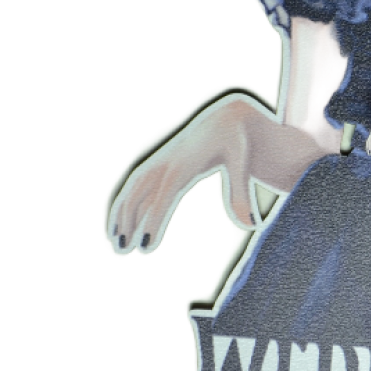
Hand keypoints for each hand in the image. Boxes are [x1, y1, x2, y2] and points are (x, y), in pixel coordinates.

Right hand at [106, 97, 256, 257]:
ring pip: (132, 192)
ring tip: (117, 246)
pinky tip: (120, 227)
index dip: (153, 219)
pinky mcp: (158, 166)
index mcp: (186, 163)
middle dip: (129, 221)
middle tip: (125, 251)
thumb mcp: (243, 163)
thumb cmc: (236, 141)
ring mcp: (159, 163)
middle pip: (140, 194)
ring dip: (122, 217)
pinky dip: (125, 207)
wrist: (225, 119)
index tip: (144, 246)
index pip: (165, 194)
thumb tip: (252, 223)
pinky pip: (136, 188)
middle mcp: (166, 163)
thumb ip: (242, 194)